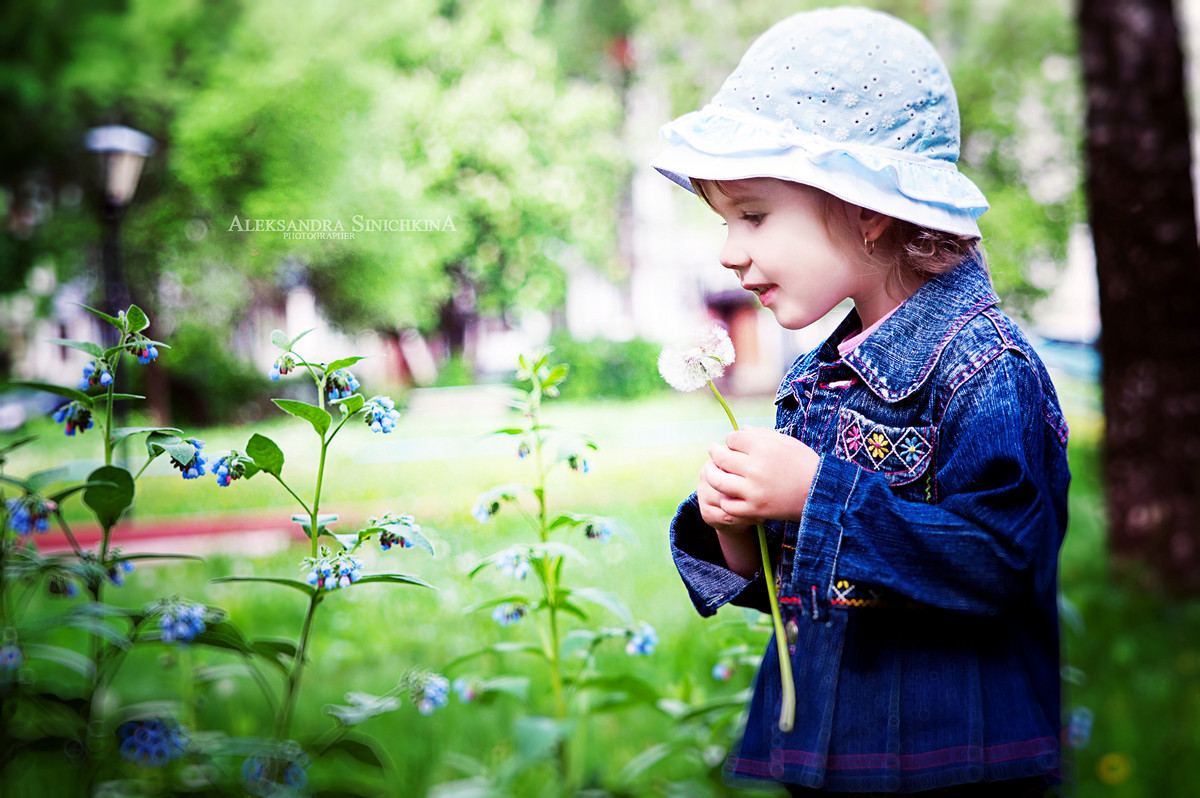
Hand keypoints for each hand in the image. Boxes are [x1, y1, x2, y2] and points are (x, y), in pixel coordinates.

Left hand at [701, 428, 818, 525]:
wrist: (821, 494)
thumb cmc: (804, 464)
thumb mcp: (787, 442)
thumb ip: (761, 435)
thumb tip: (739, 430)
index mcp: (764, 447)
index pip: (732, 438)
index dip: (732, 440)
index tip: (735, 444)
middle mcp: (756, 468)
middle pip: (721, 457)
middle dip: (715, 452)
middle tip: (713, 451)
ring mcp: (753, 490)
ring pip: (717, 481)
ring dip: (712, 474)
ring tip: (711, 471)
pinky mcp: (754, 509)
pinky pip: (727, 504)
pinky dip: (725, 499)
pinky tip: (728, 493)